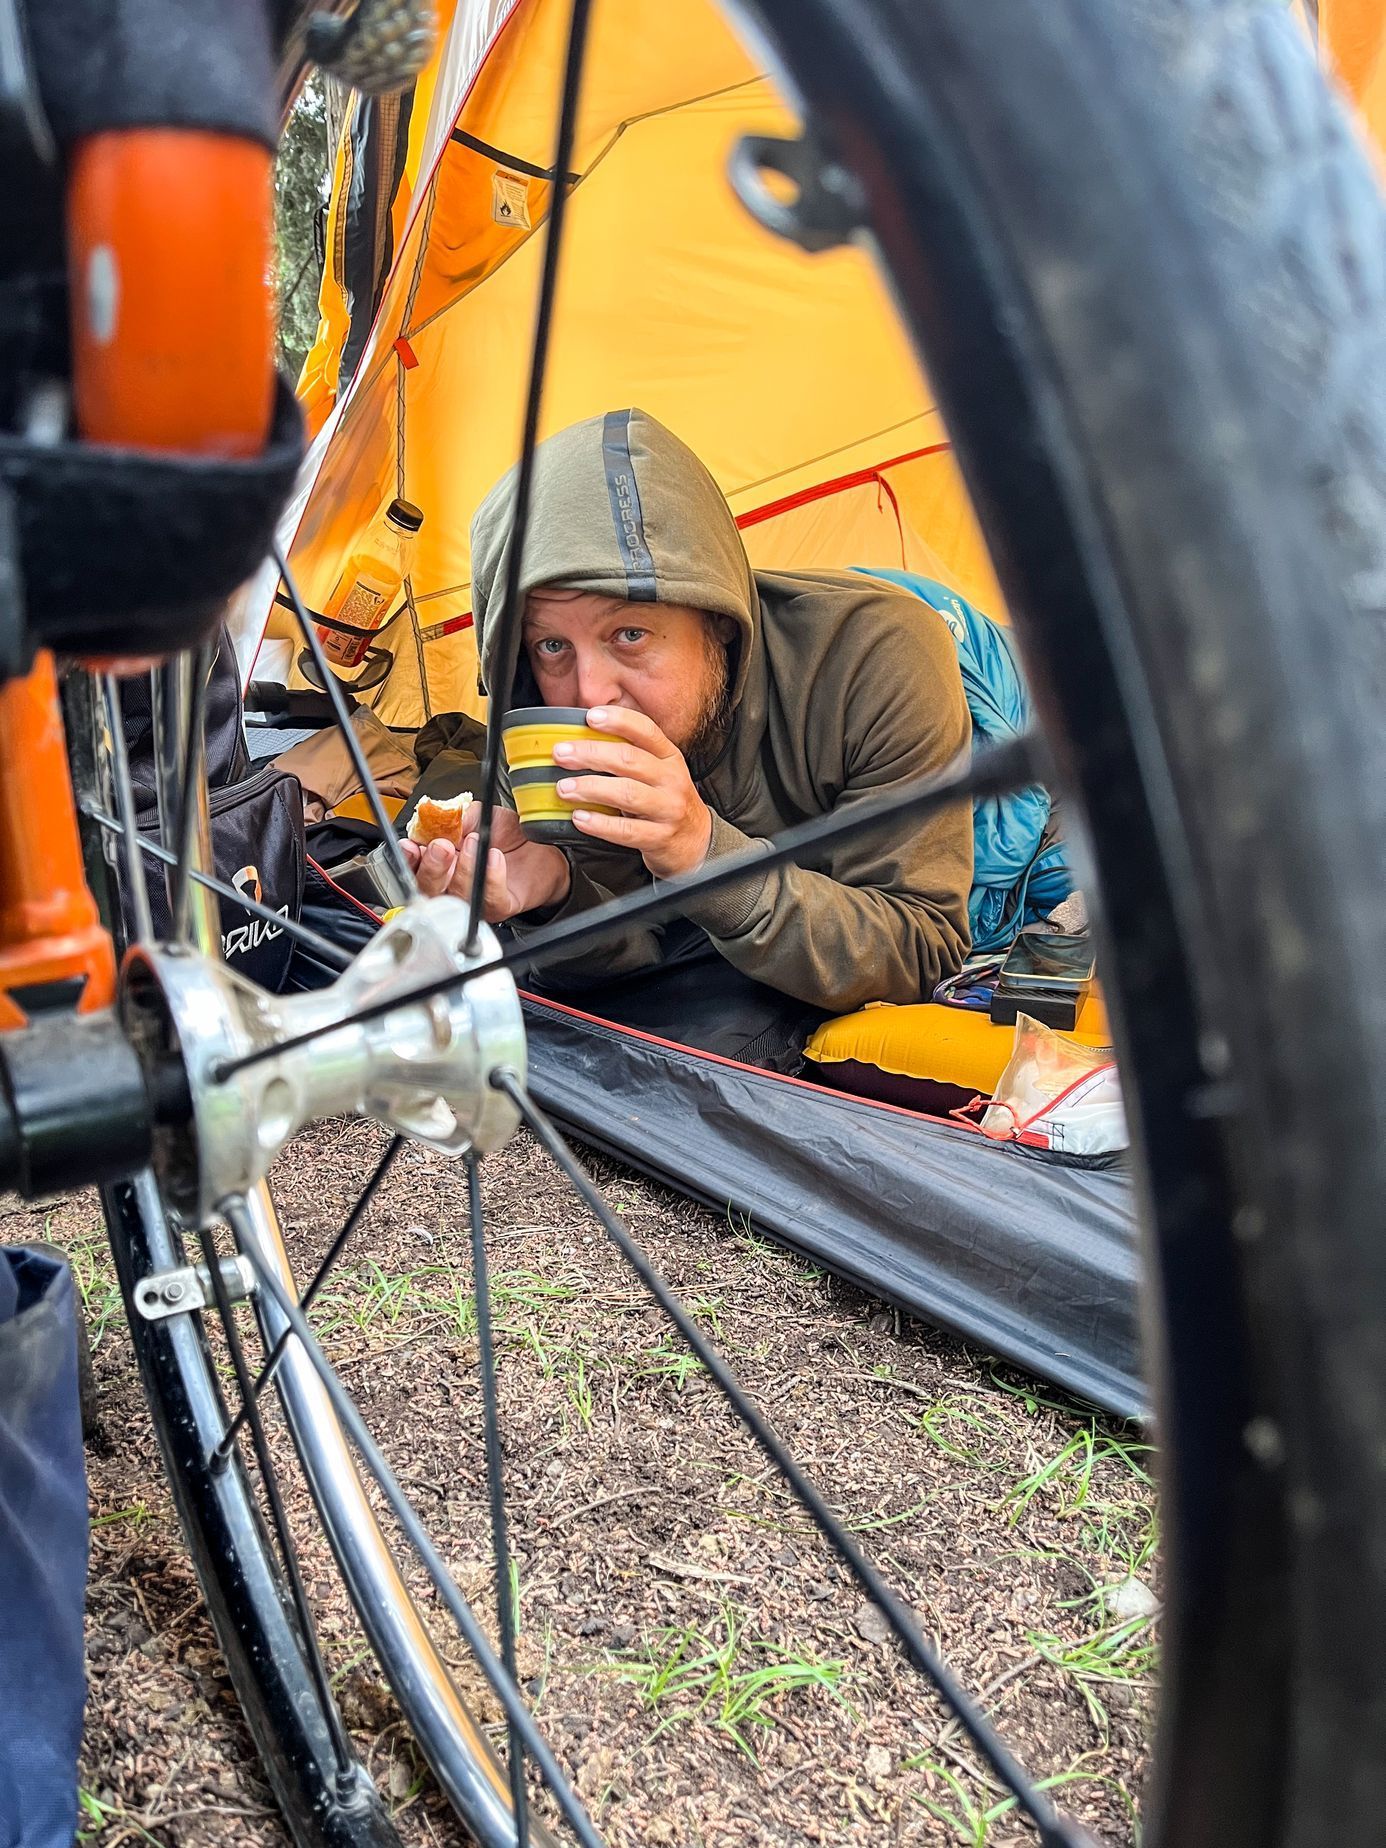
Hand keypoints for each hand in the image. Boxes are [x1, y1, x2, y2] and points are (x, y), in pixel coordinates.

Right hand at [400, 801, 569, 921]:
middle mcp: (452, 884)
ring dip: (463, 869)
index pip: (414, 865)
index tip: (412, 844)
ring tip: (475, 842)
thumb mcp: (480, 815)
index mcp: (441, 861)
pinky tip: (494, 857)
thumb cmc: (508, 836)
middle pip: (428, 888)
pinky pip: (488, 898)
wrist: (543, 848)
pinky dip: (490, 876)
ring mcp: (473, 899)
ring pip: (456, 895)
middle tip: (442, 846)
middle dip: (431, 867)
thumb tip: (440, 817)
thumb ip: (458, 816)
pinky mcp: (498, 906)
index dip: (409, 858)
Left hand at [553, 706, 712, 878]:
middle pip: (630, 760)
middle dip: (591, 754)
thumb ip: (630, 756)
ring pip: (628, 794)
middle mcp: (671, 780)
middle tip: (561, 754)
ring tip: (564, 788)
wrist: (696, 842)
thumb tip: (582, 738)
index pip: (646, 731)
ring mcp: (668, 809)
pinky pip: (627, 830)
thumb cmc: (667, 802)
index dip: (619, 721)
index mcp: (669, 757)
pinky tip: (580, 818)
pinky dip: (600, 824)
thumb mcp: (658, 772)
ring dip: (591, 788)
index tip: (590, 716)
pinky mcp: (660, 837)